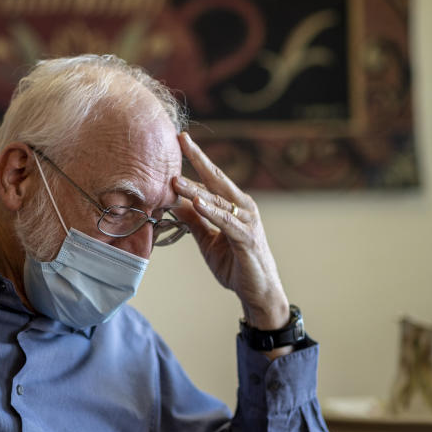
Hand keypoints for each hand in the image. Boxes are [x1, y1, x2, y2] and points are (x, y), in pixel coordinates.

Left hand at [172, 132, 289, 330]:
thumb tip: (174, 202)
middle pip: (217, 178)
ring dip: (196, 190)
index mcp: (233, 205)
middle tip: (181, 139)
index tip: (180, 140)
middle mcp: (243, 207)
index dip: (195, 159)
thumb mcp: (207, 239)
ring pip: (218, 200)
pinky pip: (227, 223)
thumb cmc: (234, 263)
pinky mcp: (247, 239)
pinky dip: (212, 212)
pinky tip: (197, 204)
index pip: (211, 178)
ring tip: (176, 180)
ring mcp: (247, 222)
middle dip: (198, 158)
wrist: (258, 292)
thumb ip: (194, 220)